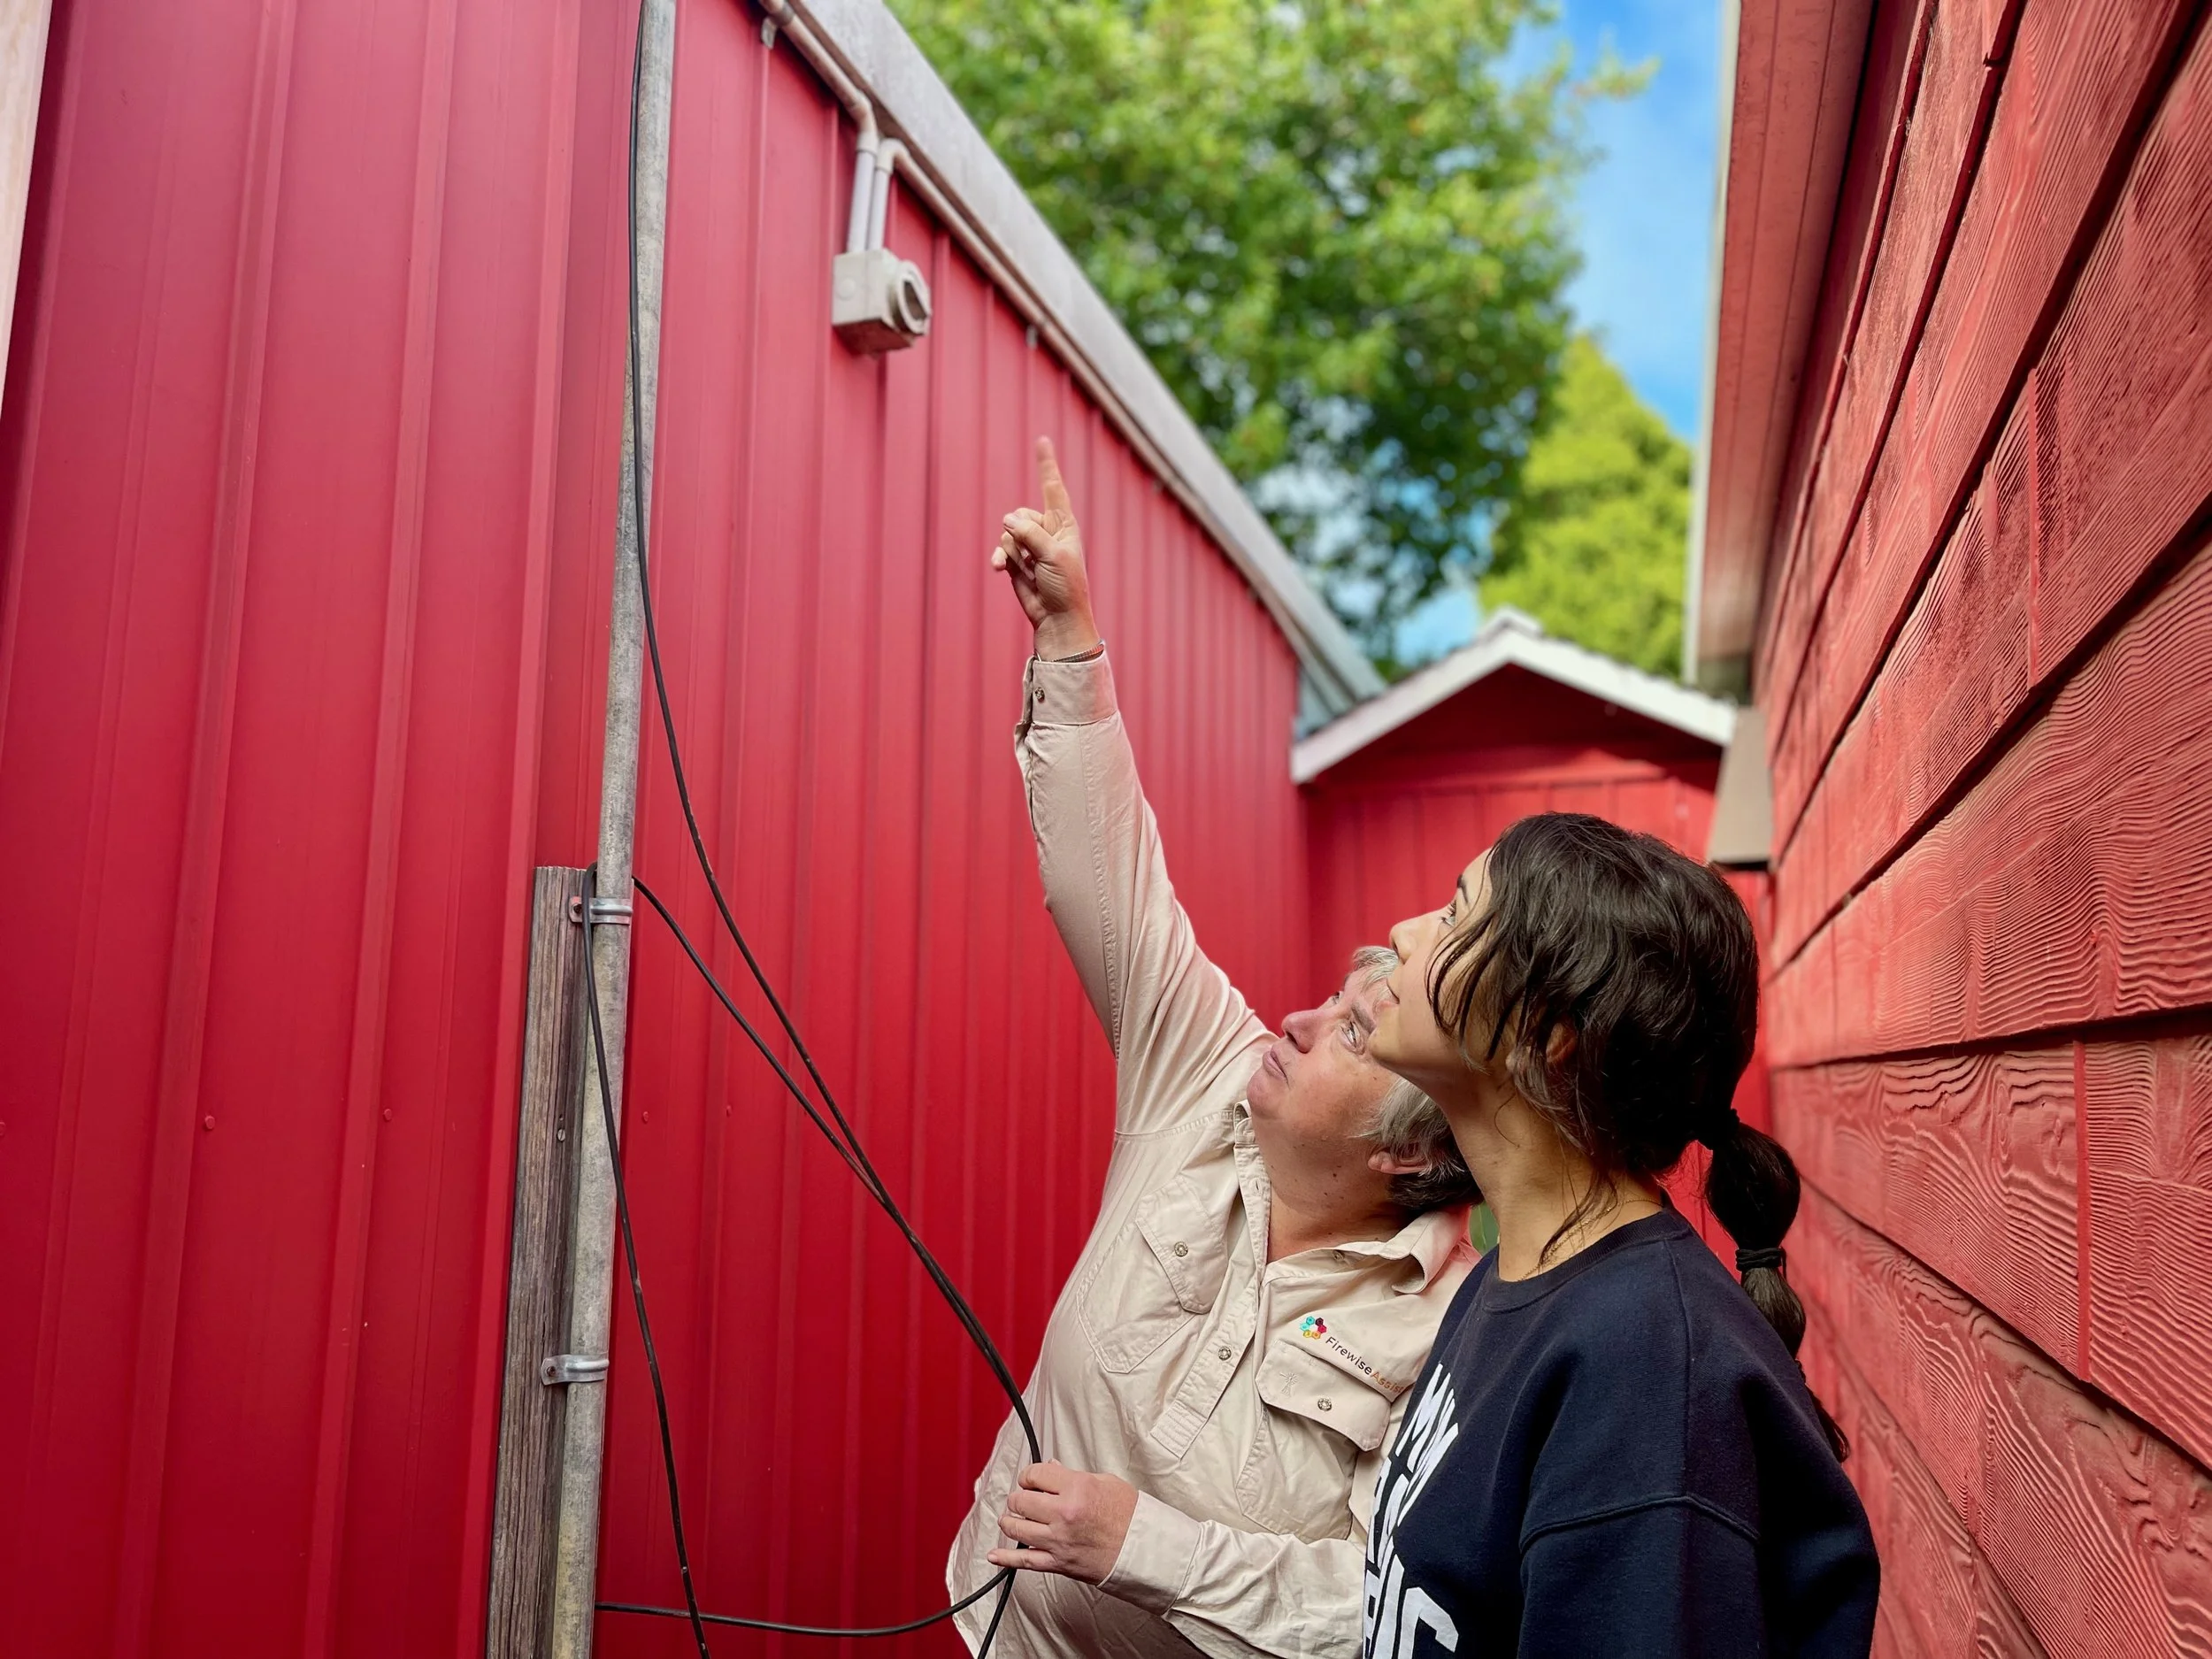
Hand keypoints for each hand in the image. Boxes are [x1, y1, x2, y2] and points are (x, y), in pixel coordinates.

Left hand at [986, 1461, 1138, 1583]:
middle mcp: (1063, 1514)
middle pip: (1021, 1501)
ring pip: (1017, 1528)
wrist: (1146, 1550)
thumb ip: (1073, 1476)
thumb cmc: (1132, 1516)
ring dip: (1011, 1521)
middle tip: (1024, 1498)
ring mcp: (1059, 1540)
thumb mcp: (1106, 1482)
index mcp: (1076, 1488)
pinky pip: (1025, 1561)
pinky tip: (994, 1555)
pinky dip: (1007, 1558)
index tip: (1031, 1480)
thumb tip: (1050, 1470)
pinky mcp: (1059, 1563)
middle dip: (1019, 1498)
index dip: (1029, 1475)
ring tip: (1013, 1518)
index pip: (1035, 1475)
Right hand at [992, 437, 1100, 659]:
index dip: (1046, 464)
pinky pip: (1001, 550)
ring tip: (1024, 568)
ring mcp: (1030, 546)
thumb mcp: (1053, 555)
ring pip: (1008, 533)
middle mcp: (1047, 532)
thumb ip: (1030, 533)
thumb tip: (1007, 520)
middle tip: (1033, 556)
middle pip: (1021, 514)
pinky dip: (1000, 559)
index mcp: (1064, 525)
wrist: (1057, 618)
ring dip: (1010, 550)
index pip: (1053, 488)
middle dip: (1020, 532)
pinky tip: (999, 570)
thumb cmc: (1065, 587)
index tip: (1042, 439)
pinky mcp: (1017, 561)